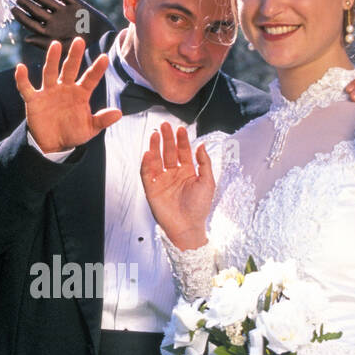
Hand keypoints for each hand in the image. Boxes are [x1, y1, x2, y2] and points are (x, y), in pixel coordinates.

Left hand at [14, 0, 115, 50]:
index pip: (30, 23)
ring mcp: (65, 12)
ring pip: (48, 1)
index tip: (13, 9)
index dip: (21, 16)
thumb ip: (44, 44)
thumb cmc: (84, 52)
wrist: (105, 44)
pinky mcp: (77, 5)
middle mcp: (55, 22)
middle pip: (37, 10)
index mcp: (49, 33)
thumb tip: (26, 38)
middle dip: (27, 4)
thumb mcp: (62, 49)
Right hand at [15, 37, 120, 152]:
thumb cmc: (72, 133)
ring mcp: (49, 92)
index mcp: (80, 93)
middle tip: (80, 41)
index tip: (104, 58)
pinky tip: (20, 68)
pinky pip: (26, 87)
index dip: (97, 69)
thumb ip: (102, 120)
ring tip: (55, 45)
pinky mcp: (34, 99)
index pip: (90, 78)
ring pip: (50, 72)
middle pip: (70, 68)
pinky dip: (22, 79)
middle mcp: (65, 88)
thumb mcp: (89, 129)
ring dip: (52, 59)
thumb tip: (119, 113)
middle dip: (74, 56)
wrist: (52, 145)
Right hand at [139, 122, 213, 249]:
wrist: (188, 227)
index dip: (181, 140)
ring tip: (155, 135)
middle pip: (169, 152)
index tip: (180, 129)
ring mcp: (162, 181)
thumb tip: (201, 145)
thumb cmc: (199, 208)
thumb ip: (204, 163)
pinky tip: (148, 153)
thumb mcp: (208, 182)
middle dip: (167, 139)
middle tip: (165, 126)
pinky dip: (146, 163)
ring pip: (156, 160)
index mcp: (188, 172)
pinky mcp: (152, 189)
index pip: (183, 151)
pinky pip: (147, 174)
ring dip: (155, 147)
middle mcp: (174, 174)